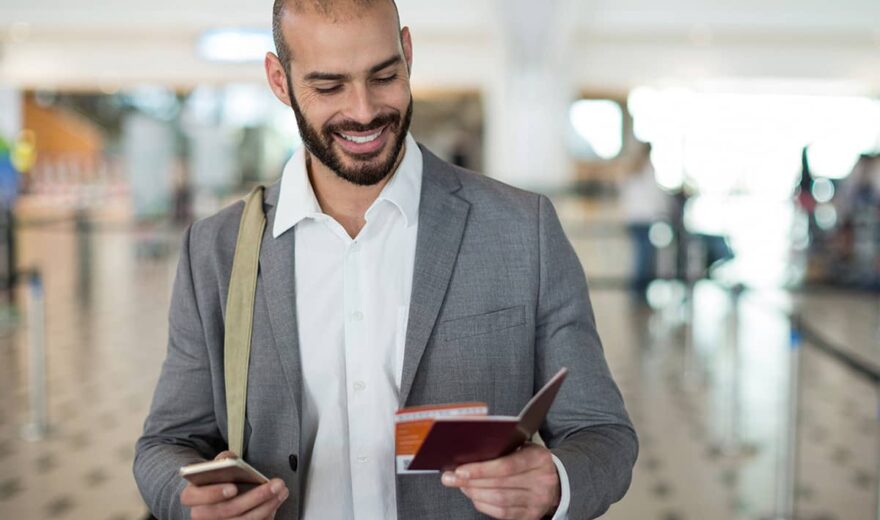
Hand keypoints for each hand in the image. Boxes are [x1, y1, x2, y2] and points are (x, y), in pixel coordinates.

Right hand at [181, 451, 288, 519]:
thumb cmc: (217, 480)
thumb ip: (222, 461)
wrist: (214, 498)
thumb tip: (230, 459)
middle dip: (254, 498)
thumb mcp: (216, 467)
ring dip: (266, 507)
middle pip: (227, 511)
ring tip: (281, 492)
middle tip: (275, 485)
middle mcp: (200, 515)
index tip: (233, 488)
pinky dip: (265, 517)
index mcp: (191, 496)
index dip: (214, 493)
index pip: (194, 497)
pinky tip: (275, 503)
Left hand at [440, 443, 559, 519]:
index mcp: (539, 458)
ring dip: (475, 493)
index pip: (506, 466)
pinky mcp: (531, 515)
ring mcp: (538, 501)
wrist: (556, 481)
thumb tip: (469, 453)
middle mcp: (542, 481)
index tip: (460, 469)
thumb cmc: (531, 460)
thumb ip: (502, 448)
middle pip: (499, 485)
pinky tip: (474, 496)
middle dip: (470, 482)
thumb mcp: (523, 447)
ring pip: (499, 501)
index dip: (481, 469)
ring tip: (461, 485)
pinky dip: (484, 505)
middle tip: (451, 478)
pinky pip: (502, 514)